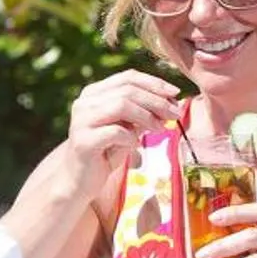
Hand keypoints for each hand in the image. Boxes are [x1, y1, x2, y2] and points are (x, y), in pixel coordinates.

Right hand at [63, 71, 180, 185]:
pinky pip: (115, 131)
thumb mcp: (128, 127)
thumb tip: (172, 102)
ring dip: (147, 116)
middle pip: (127, 90)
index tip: (175, 93)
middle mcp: (85, 102)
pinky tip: (136, 145)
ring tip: (161, 128)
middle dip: (157, 100)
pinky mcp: (83, 141)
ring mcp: (81, 120)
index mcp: (94, 93)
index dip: (154, 83)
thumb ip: (143, 112)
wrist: (81, 179)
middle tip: (175, 113)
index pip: (128, 77)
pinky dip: (131, 137)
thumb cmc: (107, 151)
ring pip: (121, 105)